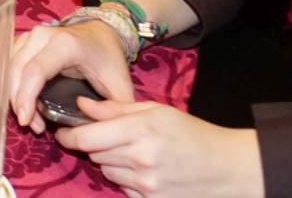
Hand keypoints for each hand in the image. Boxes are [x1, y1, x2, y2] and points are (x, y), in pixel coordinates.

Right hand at [8, 19, 133, 134]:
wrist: (102, 34)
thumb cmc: (109, 60)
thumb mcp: (120, 86)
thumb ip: (114, 111)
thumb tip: (99, 133)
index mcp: (66, 44)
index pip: (36, 70)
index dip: (26, 97)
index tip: (27, 122)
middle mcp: (43, 35)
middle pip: (17, 69)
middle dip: (18, 101)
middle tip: (31, 125)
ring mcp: (31, 35)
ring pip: (9, 66)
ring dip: (13, 93)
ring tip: (29, 118)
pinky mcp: (24, 40)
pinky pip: (9, 62)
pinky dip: (12, 83)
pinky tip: (22, 102)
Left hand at [57, 100, 262, 197]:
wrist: (228, 168)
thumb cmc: (192, 133)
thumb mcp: (155, 110)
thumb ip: (114, 108)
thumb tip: (80, 104)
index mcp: (139, 131)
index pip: (85, 137)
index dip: (69, 135)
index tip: (63, 131)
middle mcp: (139, 159)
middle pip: (93, 154)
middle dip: (95, 145)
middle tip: (113, 138)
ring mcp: (146, 184)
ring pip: (106, 171)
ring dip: (111, 162)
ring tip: (135, 153)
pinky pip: (122, 188)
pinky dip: (126, 179)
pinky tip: (146, 170)